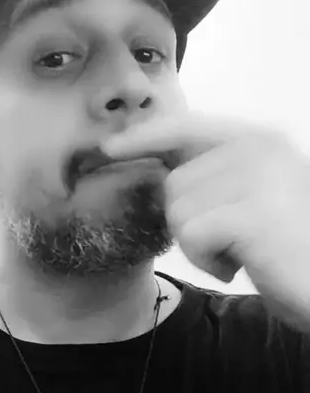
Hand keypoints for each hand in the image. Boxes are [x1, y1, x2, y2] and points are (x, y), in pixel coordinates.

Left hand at [102, 111, 309, 330]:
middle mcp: (259, 148)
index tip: (107, 148)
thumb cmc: (284, 249)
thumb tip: (152, 171)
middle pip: (174, 182)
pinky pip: (191, 234)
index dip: (143, 138)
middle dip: (189, 222)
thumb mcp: (247, 200)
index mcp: (258, 139)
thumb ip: (210, 176)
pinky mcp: (253, 213)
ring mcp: (258, 177)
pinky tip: (238, 265)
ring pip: (178, 211)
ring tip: (240, 252)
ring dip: (198, 245)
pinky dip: (206, 260)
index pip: (185, 127)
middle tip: (230, 241)